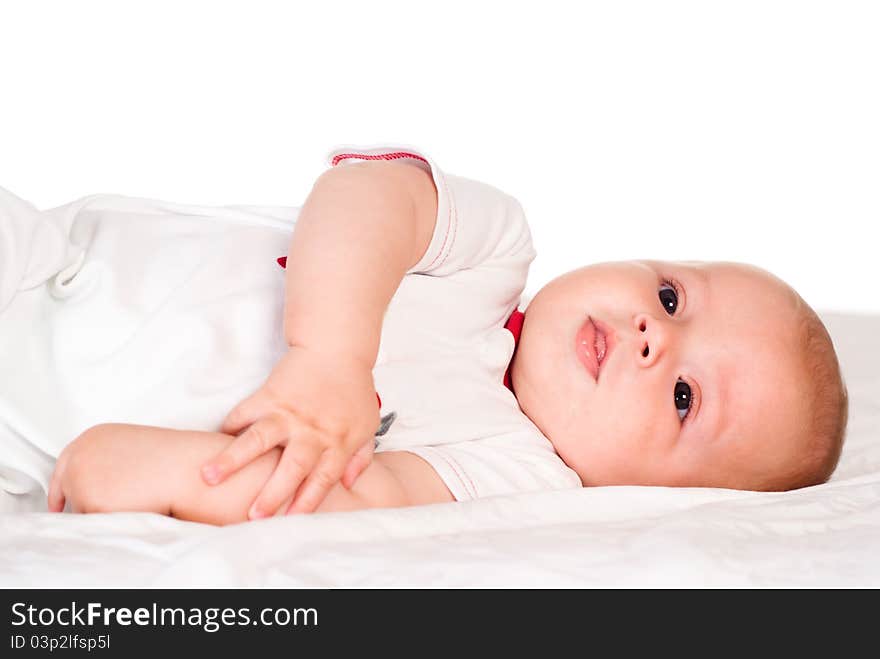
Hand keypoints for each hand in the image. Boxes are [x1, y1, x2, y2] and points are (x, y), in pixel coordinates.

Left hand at [47, 425, 172, 514]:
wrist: (184, 468)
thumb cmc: (168, 458)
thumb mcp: (129, 447)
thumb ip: (104, 460)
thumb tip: (96, 482)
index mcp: (90, 438)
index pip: (65, 466)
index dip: (61, 488)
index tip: (58, 504)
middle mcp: (79, 455)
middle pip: (69, 490)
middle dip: (85, 501)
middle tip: (107, 508)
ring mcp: (80, 478)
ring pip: (81, 510)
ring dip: (102, 512)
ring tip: (134, 498)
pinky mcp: (90, 501)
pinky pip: (94, 523)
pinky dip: (111, 521)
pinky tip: (133, 506)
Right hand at [202, 345, 380, 517]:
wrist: (337, 348)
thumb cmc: (353, 389)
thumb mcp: (367, 424)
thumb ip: (360, 457)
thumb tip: (348, 484)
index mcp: (338, 441)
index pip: (322, 478)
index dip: (307, 502)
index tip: (290, 522)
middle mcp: (312, 430)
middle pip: (292, 466)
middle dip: (272, 493)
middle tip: (252, 516)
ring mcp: (288, 412)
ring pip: (258, 439)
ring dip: (232, 459)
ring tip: (207, 477)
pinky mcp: (270, 394)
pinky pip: (244, 412)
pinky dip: (228, 426)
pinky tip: (212, 442)